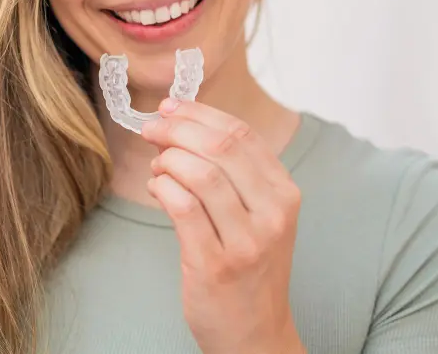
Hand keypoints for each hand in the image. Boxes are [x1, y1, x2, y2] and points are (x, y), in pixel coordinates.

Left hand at [141, 99, 304, 353]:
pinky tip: (157, 188)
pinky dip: (163, 187)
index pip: (242, 135)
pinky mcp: (215, 264)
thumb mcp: (262, 216)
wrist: (256, 335)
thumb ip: (237, 174)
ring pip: (200, 174)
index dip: (201, 114)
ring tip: (158, 167)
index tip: (172, 107)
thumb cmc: (251, 269)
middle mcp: (272, 214)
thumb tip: (188, 124)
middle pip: (221, 148)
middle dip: (178, 129)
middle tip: (153, 130)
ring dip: (168, 160)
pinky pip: (182, 207)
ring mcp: (246, 241)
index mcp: (285, 194)